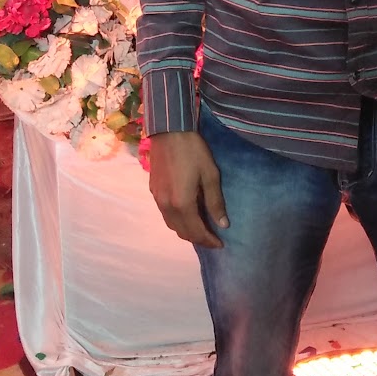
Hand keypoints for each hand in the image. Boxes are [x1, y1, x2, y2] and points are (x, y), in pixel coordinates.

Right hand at [148, 131, 228, 248]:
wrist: (169, 131)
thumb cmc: (193, 151)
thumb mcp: (210, 175)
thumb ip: (215, 202)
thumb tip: (223, 224)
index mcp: (182, 203)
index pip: (196, 231)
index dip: (209, 240)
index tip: (221, 244)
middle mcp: (166, 206)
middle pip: (182, 232)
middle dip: (198, 238)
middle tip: (213, 238)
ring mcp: (157, 199)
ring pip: (171, 225)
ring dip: (186, 231)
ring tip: (201, 228)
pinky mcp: (153, 191)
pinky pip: (165, 214)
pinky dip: (177, 220)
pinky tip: (187, 214)